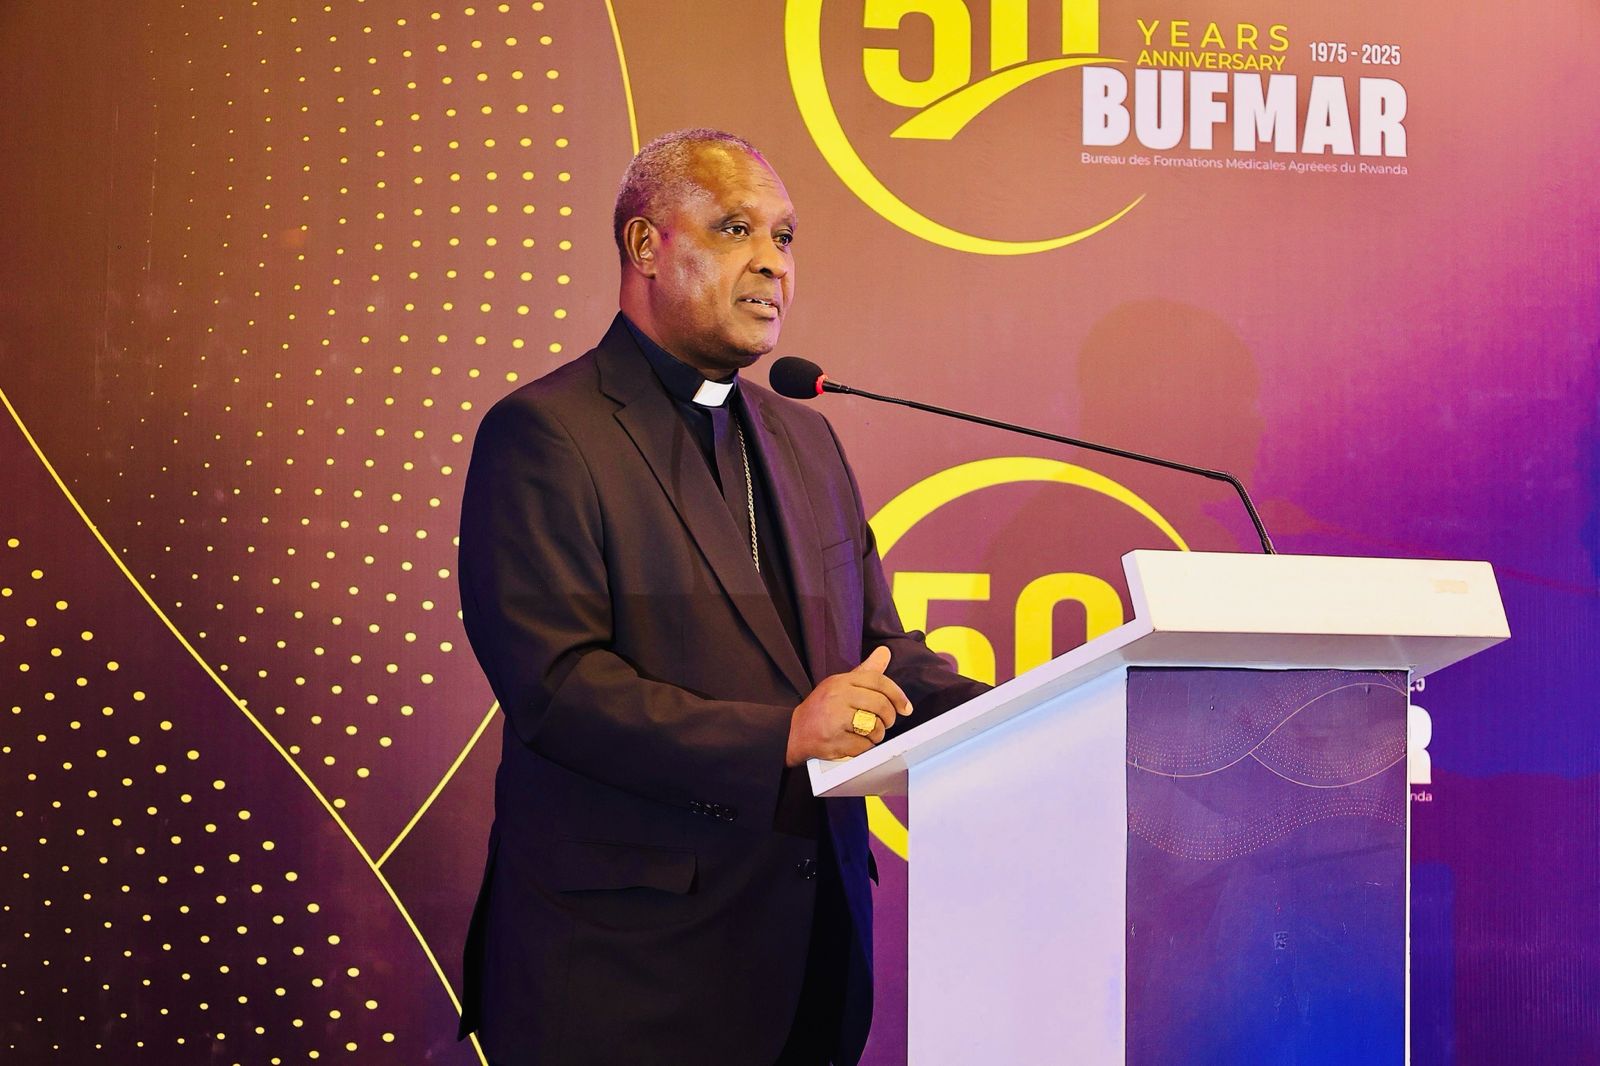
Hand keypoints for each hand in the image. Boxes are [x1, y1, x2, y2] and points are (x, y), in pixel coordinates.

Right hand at [785, 646, 912, 765]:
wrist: (794, 732)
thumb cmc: (821, 708)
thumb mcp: (840, 684)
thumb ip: (866, 671)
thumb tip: (885, 652)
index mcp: (841, 681)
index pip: (878, 682)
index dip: (897, 695)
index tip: (905, 708)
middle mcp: (837, 697)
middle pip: (880, 705)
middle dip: (889, 718)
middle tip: (886, 723)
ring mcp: (834, 719)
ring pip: (874, 727)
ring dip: (877, 735)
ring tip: (868, 734)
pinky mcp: (833, 741)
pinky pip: (863, 746)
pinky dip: (864, 748)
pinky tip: (855, 743)